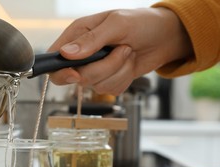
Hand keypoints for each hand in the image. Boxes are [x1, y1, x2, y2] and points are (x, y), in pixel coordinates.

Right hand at [48, 7, 192, 94]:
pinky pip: (110, 90)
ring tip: (128, 52)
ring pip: (96, 86)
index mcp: (77, 35)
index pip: (55, 60)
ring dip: (118, 71)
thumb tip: (66, 53)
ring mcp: (95, 69)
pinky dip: (124, 78)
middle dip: (103, 68)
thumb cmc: (141, 23)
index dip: (61, 72)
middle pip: (78, 78)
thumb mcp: (117, 24)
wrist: (165, 37)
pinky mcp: (108, 80)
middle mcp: (83, 54)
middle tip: (121, 50)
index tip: (76, 74)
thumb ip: (91, 40)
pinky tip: (129, 64)